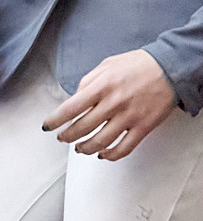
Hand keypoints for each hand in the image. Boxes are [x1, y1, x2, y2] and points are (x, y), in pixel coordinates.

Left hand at [41, 49, 176, 160]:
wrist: (172, 65)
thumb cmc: (139, 64)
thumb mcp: (107, 65)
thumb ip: (87, 82)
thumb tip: (73, 99)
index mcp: (102, 86)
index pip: (70, 109)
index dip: (54, 121)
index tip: (47, 127)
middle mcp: (114, 103)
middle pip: (81, 129)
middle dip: (66, 136)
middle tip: (63, 137)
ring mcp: (129, 116)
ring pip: (99, 142)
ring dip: (84, 148)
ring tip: (80, 147)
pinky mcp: (144, 126)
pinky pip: (124, 148)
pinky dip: (110, 155)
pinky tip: (102, 154)